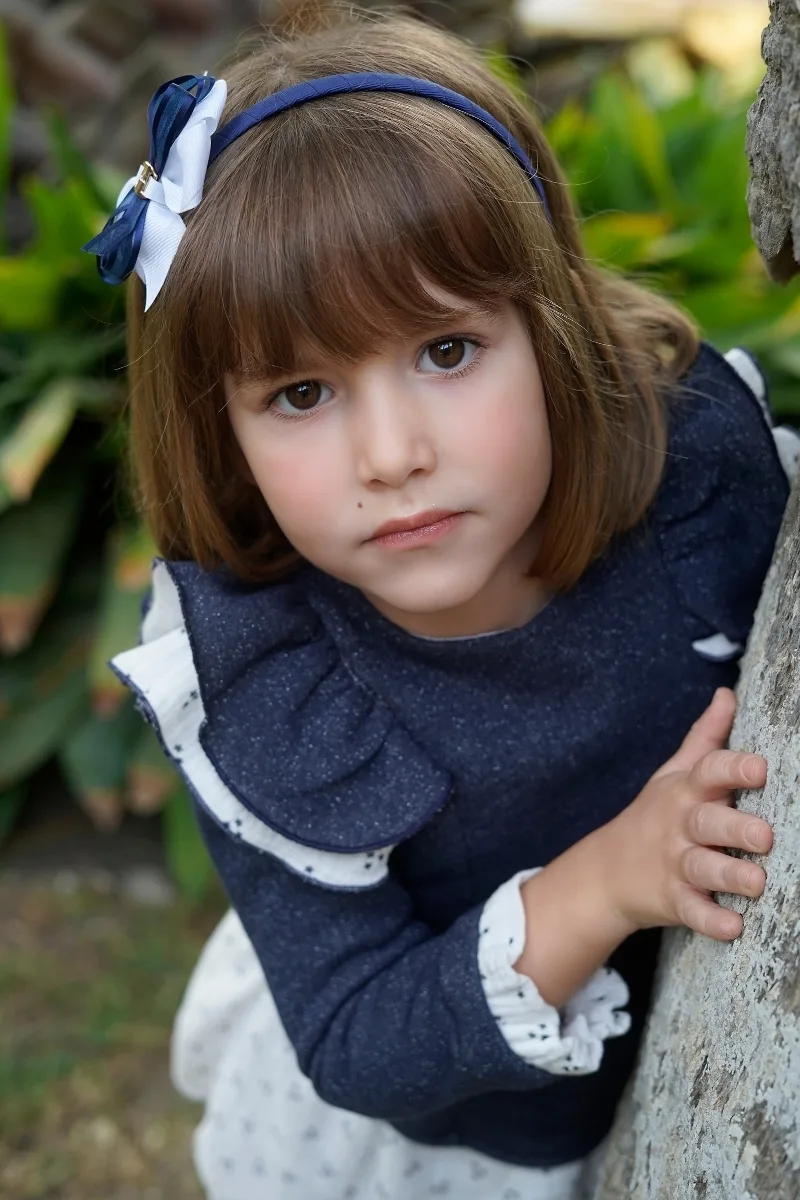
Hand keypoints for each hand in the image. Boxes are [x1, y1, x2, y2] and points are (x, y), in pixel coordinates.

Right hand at [598, 688, 772, 940]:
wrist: (605, 872)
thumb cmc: (654, 815)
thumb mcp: (673, 774)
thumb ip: (705, 738)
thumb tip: (728, 694)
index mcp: (685, 790)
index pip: (709, 771)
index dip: (734, 768)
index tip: (760, 767)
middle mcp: (680, 825)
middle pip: (708, 821)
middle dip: (736, 827)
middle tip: (765, 835)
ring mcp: (673, 863)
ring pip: (703, 867)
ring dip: (729, 874)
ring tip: (757, 882)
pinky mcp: (671, 899)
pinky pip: (692, 911)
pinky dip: (710, 920)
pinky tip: (732, 926)